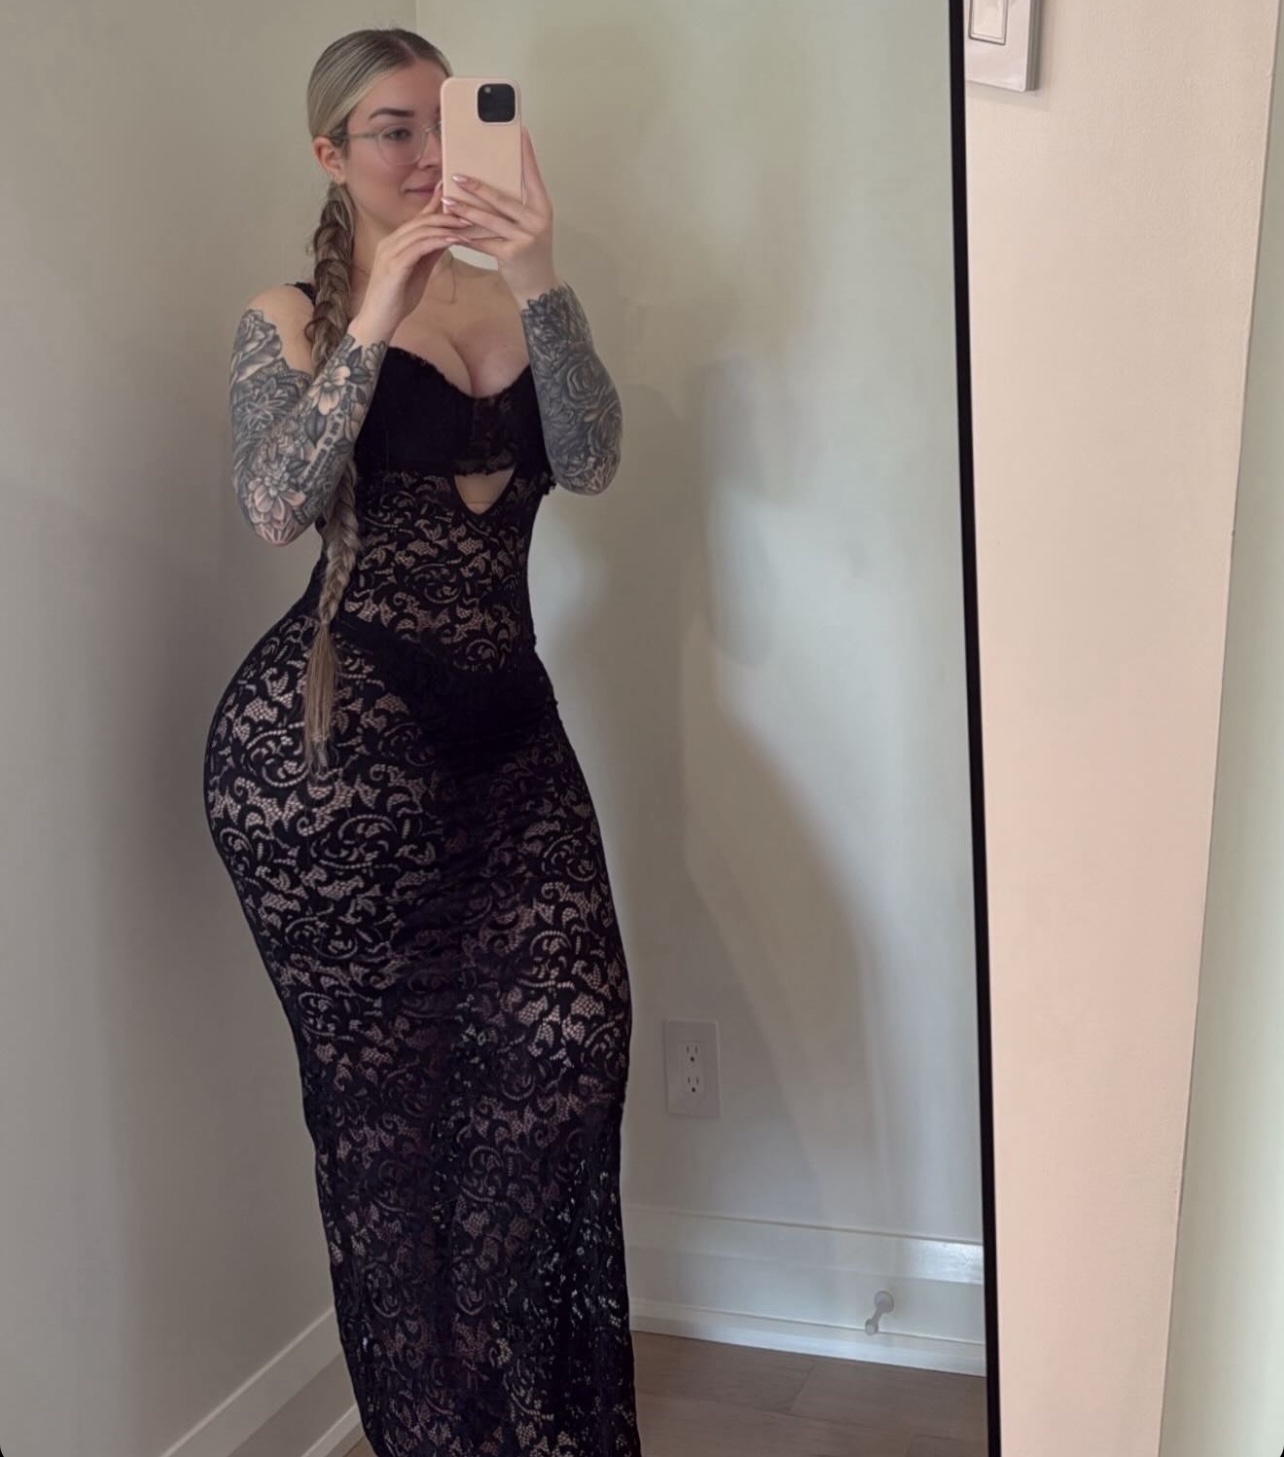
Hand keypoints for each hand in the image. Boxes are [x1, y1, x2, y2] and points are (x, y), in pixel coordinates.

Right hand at [352, 181, 469, 337]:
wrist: (378, 321)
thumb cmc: (397, 299)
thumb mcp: (419, 272)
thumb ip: (430, 254)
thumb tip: (448, 238)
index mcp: (394, 242)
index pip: (417, 219)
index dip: (433, 204)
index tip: (450, 192)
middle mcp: (390, 242)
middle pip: (420, 221)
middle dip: (445, 214)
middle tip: (468, 211)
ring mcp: (390, 252)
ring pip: (420, 231)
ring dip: (445, 226)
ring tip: (465, 224)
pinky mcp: (394, 265)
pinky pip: (419, 247)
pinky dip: (438, 241)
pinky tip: (454, 240)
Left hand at [443, 126, 559, 301]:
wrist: (538, 286)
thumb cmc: (530, 252)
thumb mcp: (530, 225)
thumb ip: (516, 205)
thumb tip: (489, 183)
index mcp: (543, 207)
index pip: (532, 175)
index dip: (526, 154)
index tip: (519, 132)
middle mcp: (537, 221)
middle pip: (502, 198)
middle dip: (477, 187)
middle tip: (456, 175)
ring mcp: (526, 238)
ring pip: (489, 219)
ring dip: (465, 210)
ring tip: (447, 201)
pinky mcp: (512, 254)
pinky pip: (483, 242)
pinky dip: (466, 236)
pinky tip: (451, 229)